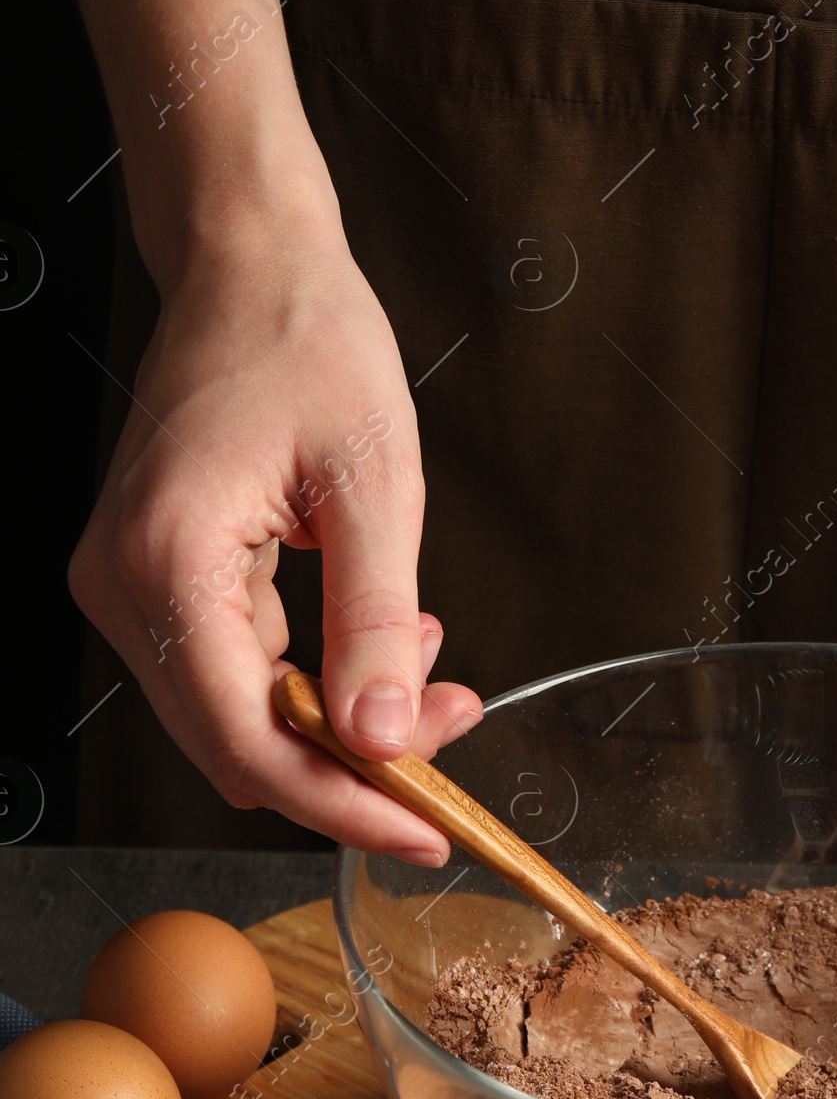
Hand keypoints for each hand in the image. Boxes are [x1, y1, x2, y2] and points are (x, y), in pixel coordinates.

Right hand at [68, 225, 481, 862]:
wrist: (249, 267)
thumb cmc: (306, 343)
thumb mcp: (375, 485)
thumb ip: (376, 623)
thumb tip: (384, 739)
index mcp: (165, 561)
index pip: (249, 742)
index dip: (344, 806)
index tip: (429, 832)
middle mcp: (122, 587)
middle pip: (239, 746)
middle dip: (354, 764)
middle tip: (453, 730)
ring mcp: (128, 588)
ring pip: (241, 720)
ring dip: (341, 720)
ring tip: (429, 668)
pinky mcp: (153, 584)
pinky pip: (236, 674)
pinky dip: (317, 680)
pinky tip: (383, 639)